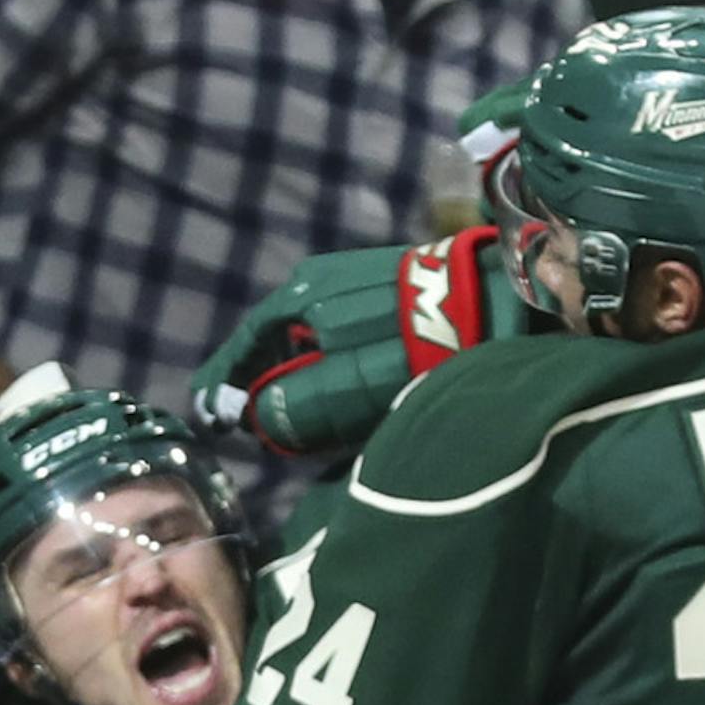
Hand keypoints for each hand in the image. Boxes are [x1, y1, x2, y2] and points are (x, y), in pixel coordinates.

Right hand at [190, 232, 511, 452]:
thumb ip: (296, 401)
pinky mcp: (391, 289)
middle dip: (261, 382)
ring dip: (298, 376)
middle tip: (253, 423)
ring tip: (295, 416)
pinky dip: (329, 364)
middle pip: (276, 340)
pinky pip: (340, 334)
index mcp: (300, 296)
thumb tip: (259, 413)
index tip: (207, 412)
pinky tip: (337, 390)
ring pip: (309, 338)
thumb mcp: (347, 384)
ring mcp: (357, 281)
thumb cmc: (415, 344)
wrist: (497, 300)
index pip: (245, 342)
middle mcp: (320, 280)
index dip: (223, 380)